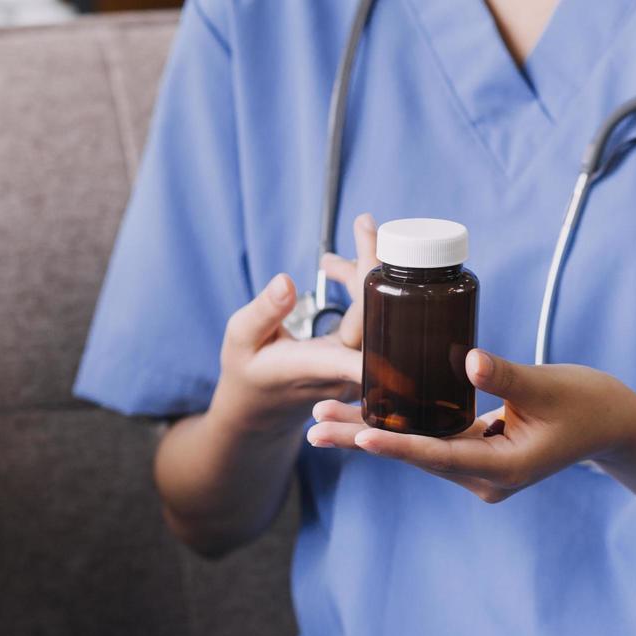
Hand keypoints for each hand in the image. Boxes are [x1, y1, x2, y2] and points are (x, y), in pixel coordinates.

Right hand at [208, 214, 376, 431]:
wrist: (257, 411)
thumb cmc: (246, 372)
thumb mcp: (241, 338)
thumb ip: (264, 311)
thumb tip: (286, 281)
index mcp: (316, 367)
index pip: (360, 345)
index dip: (381, 316)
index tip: (394, 282)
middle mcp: (344, 370)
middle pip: (377, 314)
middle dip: (374, 263)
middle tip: (364, 223)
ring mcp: (355, 365)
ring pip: (376, 314)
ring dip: (362, 274)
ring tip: (328, 259)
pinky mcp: (356, 357)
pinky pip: (370, 318)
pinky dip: (359, 288)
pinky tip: (335, 270)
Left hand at [307, 349, 635, 501]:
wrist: (613, 426)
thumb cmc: (589, 403)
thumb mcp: (549, 385)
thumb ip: (506, 375)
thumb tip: (467, 359)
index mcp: (504, 468)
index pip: (440, 455)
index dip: (399, 444)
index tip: (360, 433)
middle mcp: (484, 479)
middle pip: (416, 457)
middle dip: (365, 438)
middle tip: (314, 426)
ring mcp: (478, 472)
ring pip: (417, 451)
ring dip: (371, 434)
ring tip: (321, 418)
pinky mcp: (475, 458)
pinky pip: (429, 443)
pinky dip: (397, 428)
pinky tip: (359, 413)